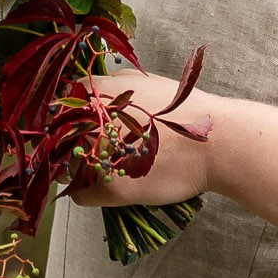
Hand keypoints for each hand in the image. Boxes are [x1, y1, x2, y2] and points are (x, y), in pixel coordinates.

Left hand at [73, 74, 214, 209]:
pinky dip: (88, 192)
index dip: (71, 117)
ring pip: (70, 167)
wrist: (215, 141)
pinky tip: (105, 187)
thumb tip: (89, 91)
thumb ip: (114, 83)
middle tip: (99, 148)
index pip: (62, 106)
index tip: (83, 126)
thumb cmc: (184, 110)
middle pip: (62, 138)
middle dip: (76, 143)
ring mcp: (98, 156)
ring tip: (108, 167)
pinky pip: (81, 195)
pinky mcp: (110, 187)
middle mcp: (91, 123)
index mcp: (98, 94)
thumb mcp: (146, 81)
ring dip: (83, 168)